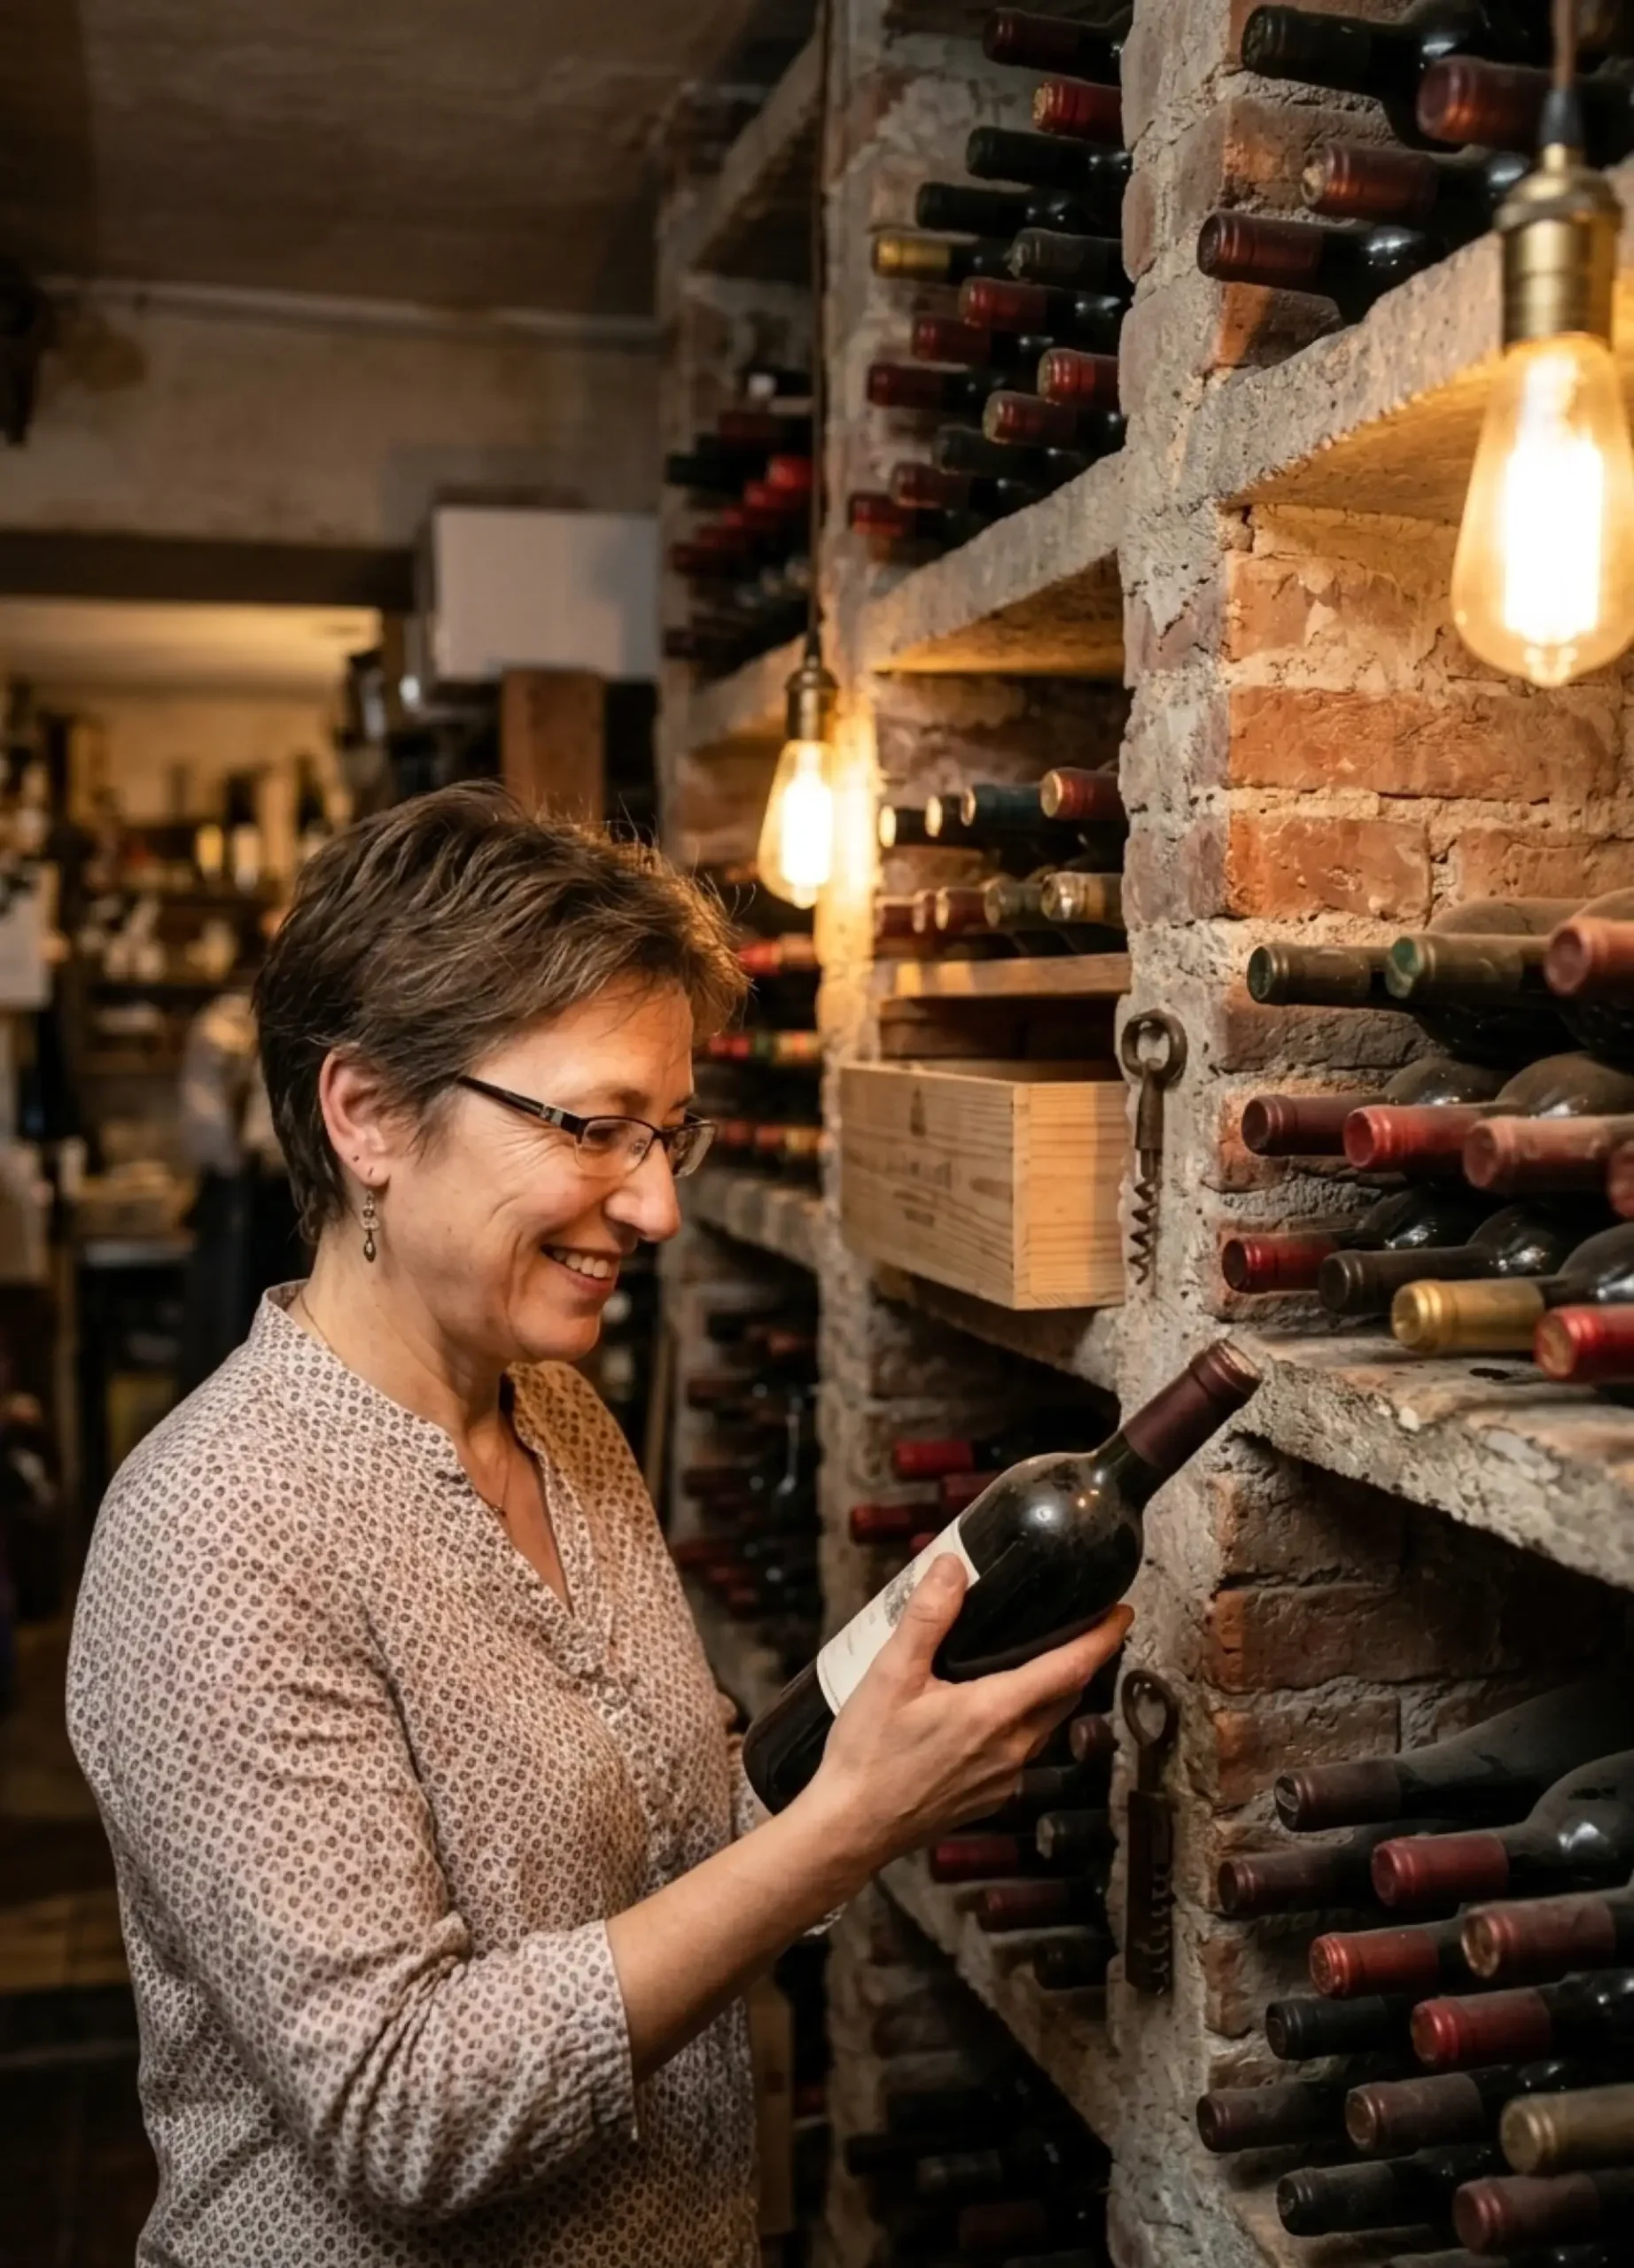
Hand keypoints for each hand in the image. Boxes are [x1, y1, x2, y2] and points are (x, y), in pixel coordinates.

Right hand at [800, 1553, 1133, 1872]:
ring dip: (1049, 1693)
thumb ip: (927, 1617)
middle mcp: (1012, 1748)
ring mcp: (1005, 1778)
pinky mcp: (991, 1797)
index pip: (1072, 1667)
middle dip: (1079, 1660)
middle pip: (1066, 1695)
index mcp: (995, 1712)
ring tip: (1031, 1662)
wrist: (852, 1828)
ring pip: (1045, 1725)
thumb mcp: (890, 1674)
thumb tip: (953, 1568)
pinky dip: (1022, 1724)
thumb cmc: (869, 1756)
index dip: (1103, 1637)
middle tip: (1076, 1627)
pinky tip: (990, 1712)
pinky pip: (1022, 1751)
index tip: (1122, 1613)